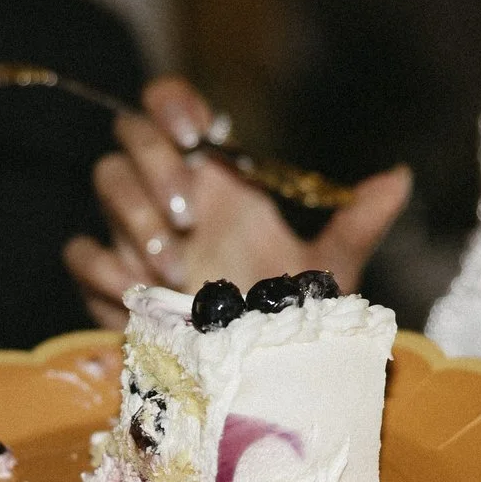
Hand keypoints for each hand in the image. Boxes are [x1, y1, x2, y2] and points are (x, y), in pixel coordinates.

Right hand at [64, 75, 412, 327]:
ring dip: (134, 216)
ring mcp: (134, 233)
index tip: (197, 133)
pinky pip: (80, 252)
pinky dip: (103, 267)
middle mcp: (170, 194)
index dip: (172, 102)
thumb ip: (357, 222)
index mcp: (216, 176)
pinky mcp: (108, 280)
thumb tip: (400, 178)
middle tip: (191, 215)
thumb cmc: (290, 315)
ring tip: (174, 268)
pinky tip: (139, 294)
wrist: (257, 379)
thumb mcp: (329, 270)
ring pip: (106, 183)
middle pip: (130, 135)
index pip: (171, 105)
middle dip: (156, 166)